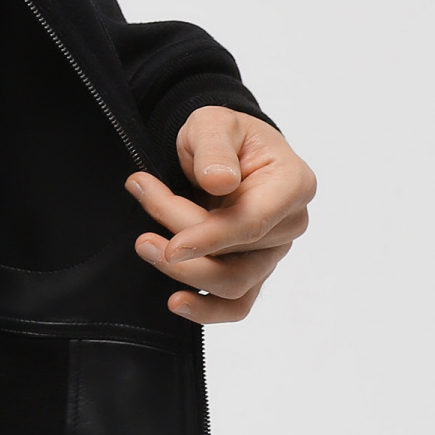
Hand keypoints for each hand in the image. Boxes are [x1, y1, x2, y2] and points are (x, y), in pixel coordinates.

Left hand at [126, 108, 314, 325]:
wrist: (221, 151)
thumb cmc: (223, 136)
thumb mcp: (213, 123)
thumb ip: (215, 148)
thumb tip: (220, 181)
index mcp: (293, 185)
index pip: (253, 222)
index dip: (210, 237)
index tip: (172, 245)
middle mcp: (289, 224)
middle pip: (237, 254)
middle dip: (183, 234)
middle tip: (142, 203)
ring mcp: (273, 252)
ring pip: (234, 284)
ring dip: (186, 273)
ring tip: (145, 245)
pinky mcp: (253, 269)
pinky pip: (237, 304)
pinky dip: (208, 311)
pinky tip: (177, 303)